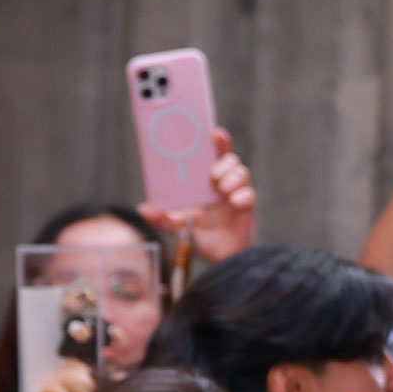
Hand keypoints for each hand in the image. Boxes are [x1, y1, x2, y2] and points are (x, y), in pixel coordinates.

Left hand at [138, 128, 255, 261]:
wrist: (215, 257)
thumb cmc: (196, 234)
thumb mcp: (176, 225)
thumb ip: (161, 218)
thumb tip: (144, 209)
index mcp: (204, 181)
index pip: (212, 154)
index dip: (216, 141)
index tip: (214, 134)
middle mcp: (221, 183)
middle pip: (230, 159)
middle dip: (225, 159)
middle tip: (213, 173)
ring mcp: (235, 193)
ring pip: (242, 172)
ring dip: (232, 177)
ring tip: (222, 189)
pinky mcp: (246, 206)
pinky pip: (248, 194)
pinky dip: (241, 196)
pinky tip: (234, 202)